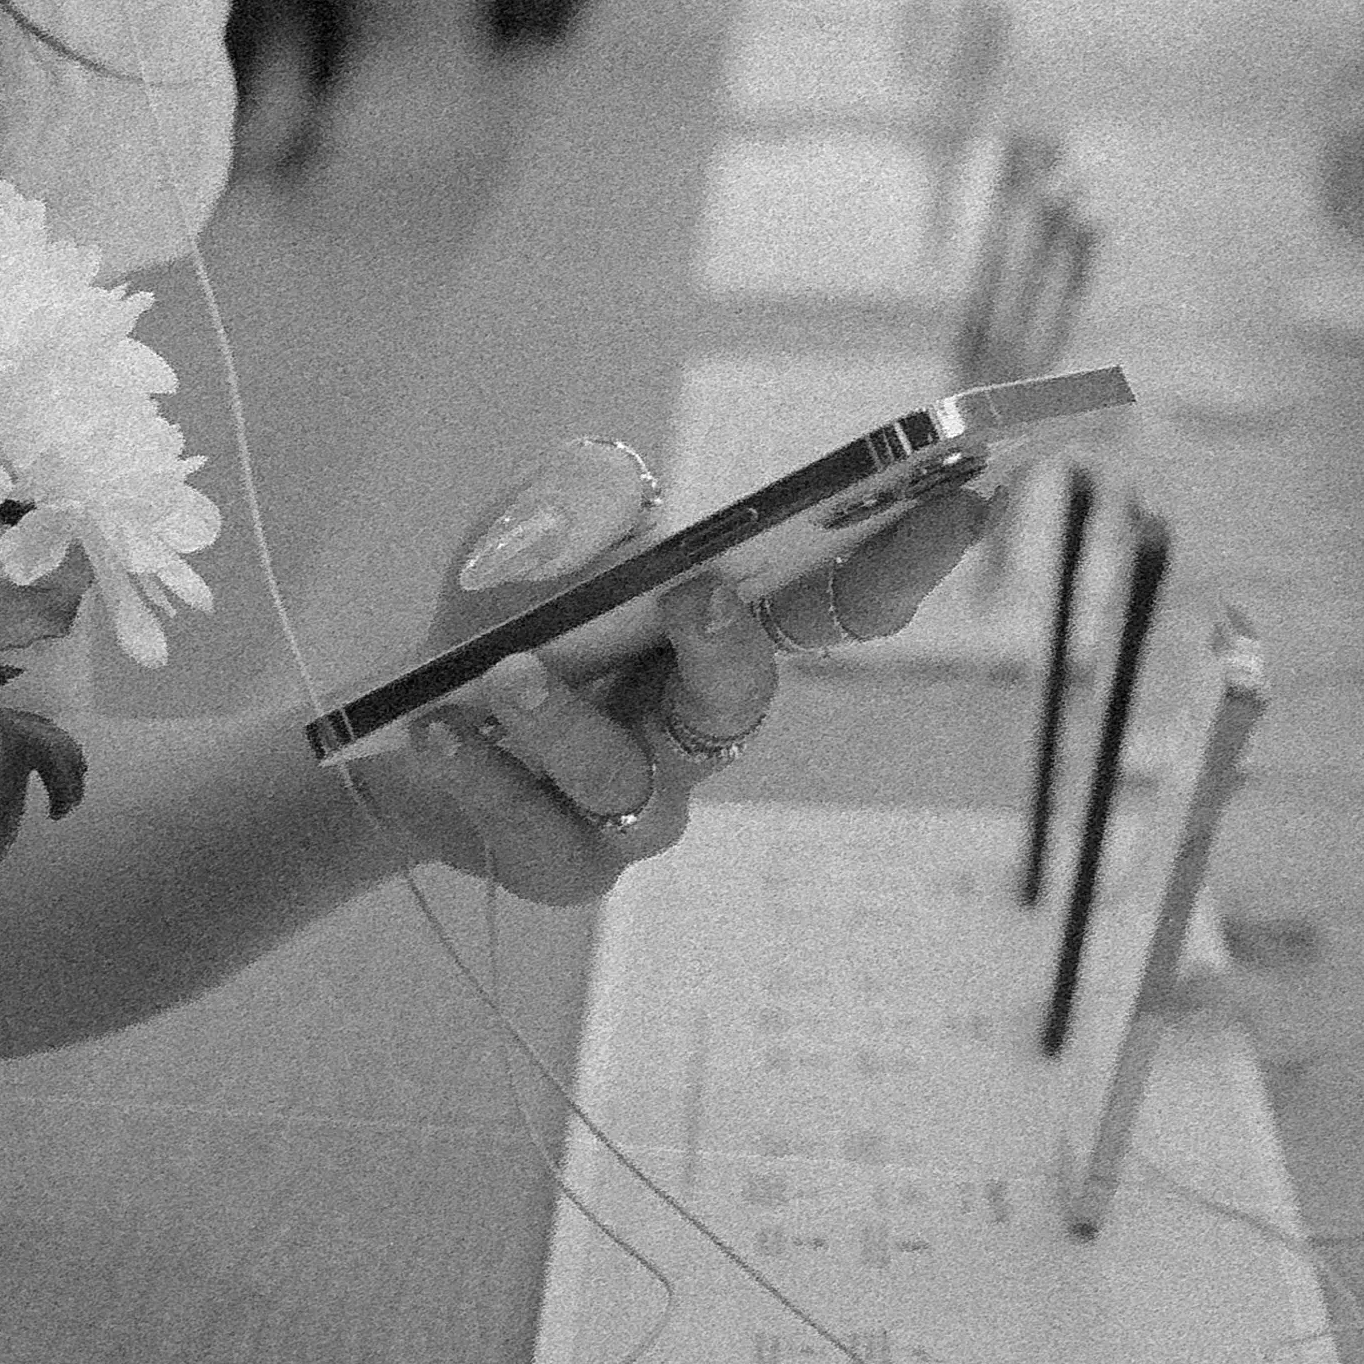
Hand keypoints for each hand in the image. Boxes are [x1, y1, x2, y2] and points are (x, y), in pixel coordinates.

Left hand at [356, 482, 1007, 902]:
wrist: (401, 721)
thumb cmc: (505, 614)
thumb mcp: (533, 531)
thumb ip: (580, 502)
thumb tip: (627, 504)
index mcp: (722, 626)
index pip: (835, 600)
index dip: (904, 559)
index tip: (962, 498)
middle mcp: (699, 720)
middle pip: (747, 699)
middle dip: (730, 650)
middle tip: (695, 596)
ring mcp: (643, 802)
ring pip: (634, 781)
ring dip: (568, 725)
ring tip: (506, 673)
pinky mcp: (572, 865)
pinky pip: (544, 836)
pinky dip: (489, 780)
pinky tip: (444, 734)